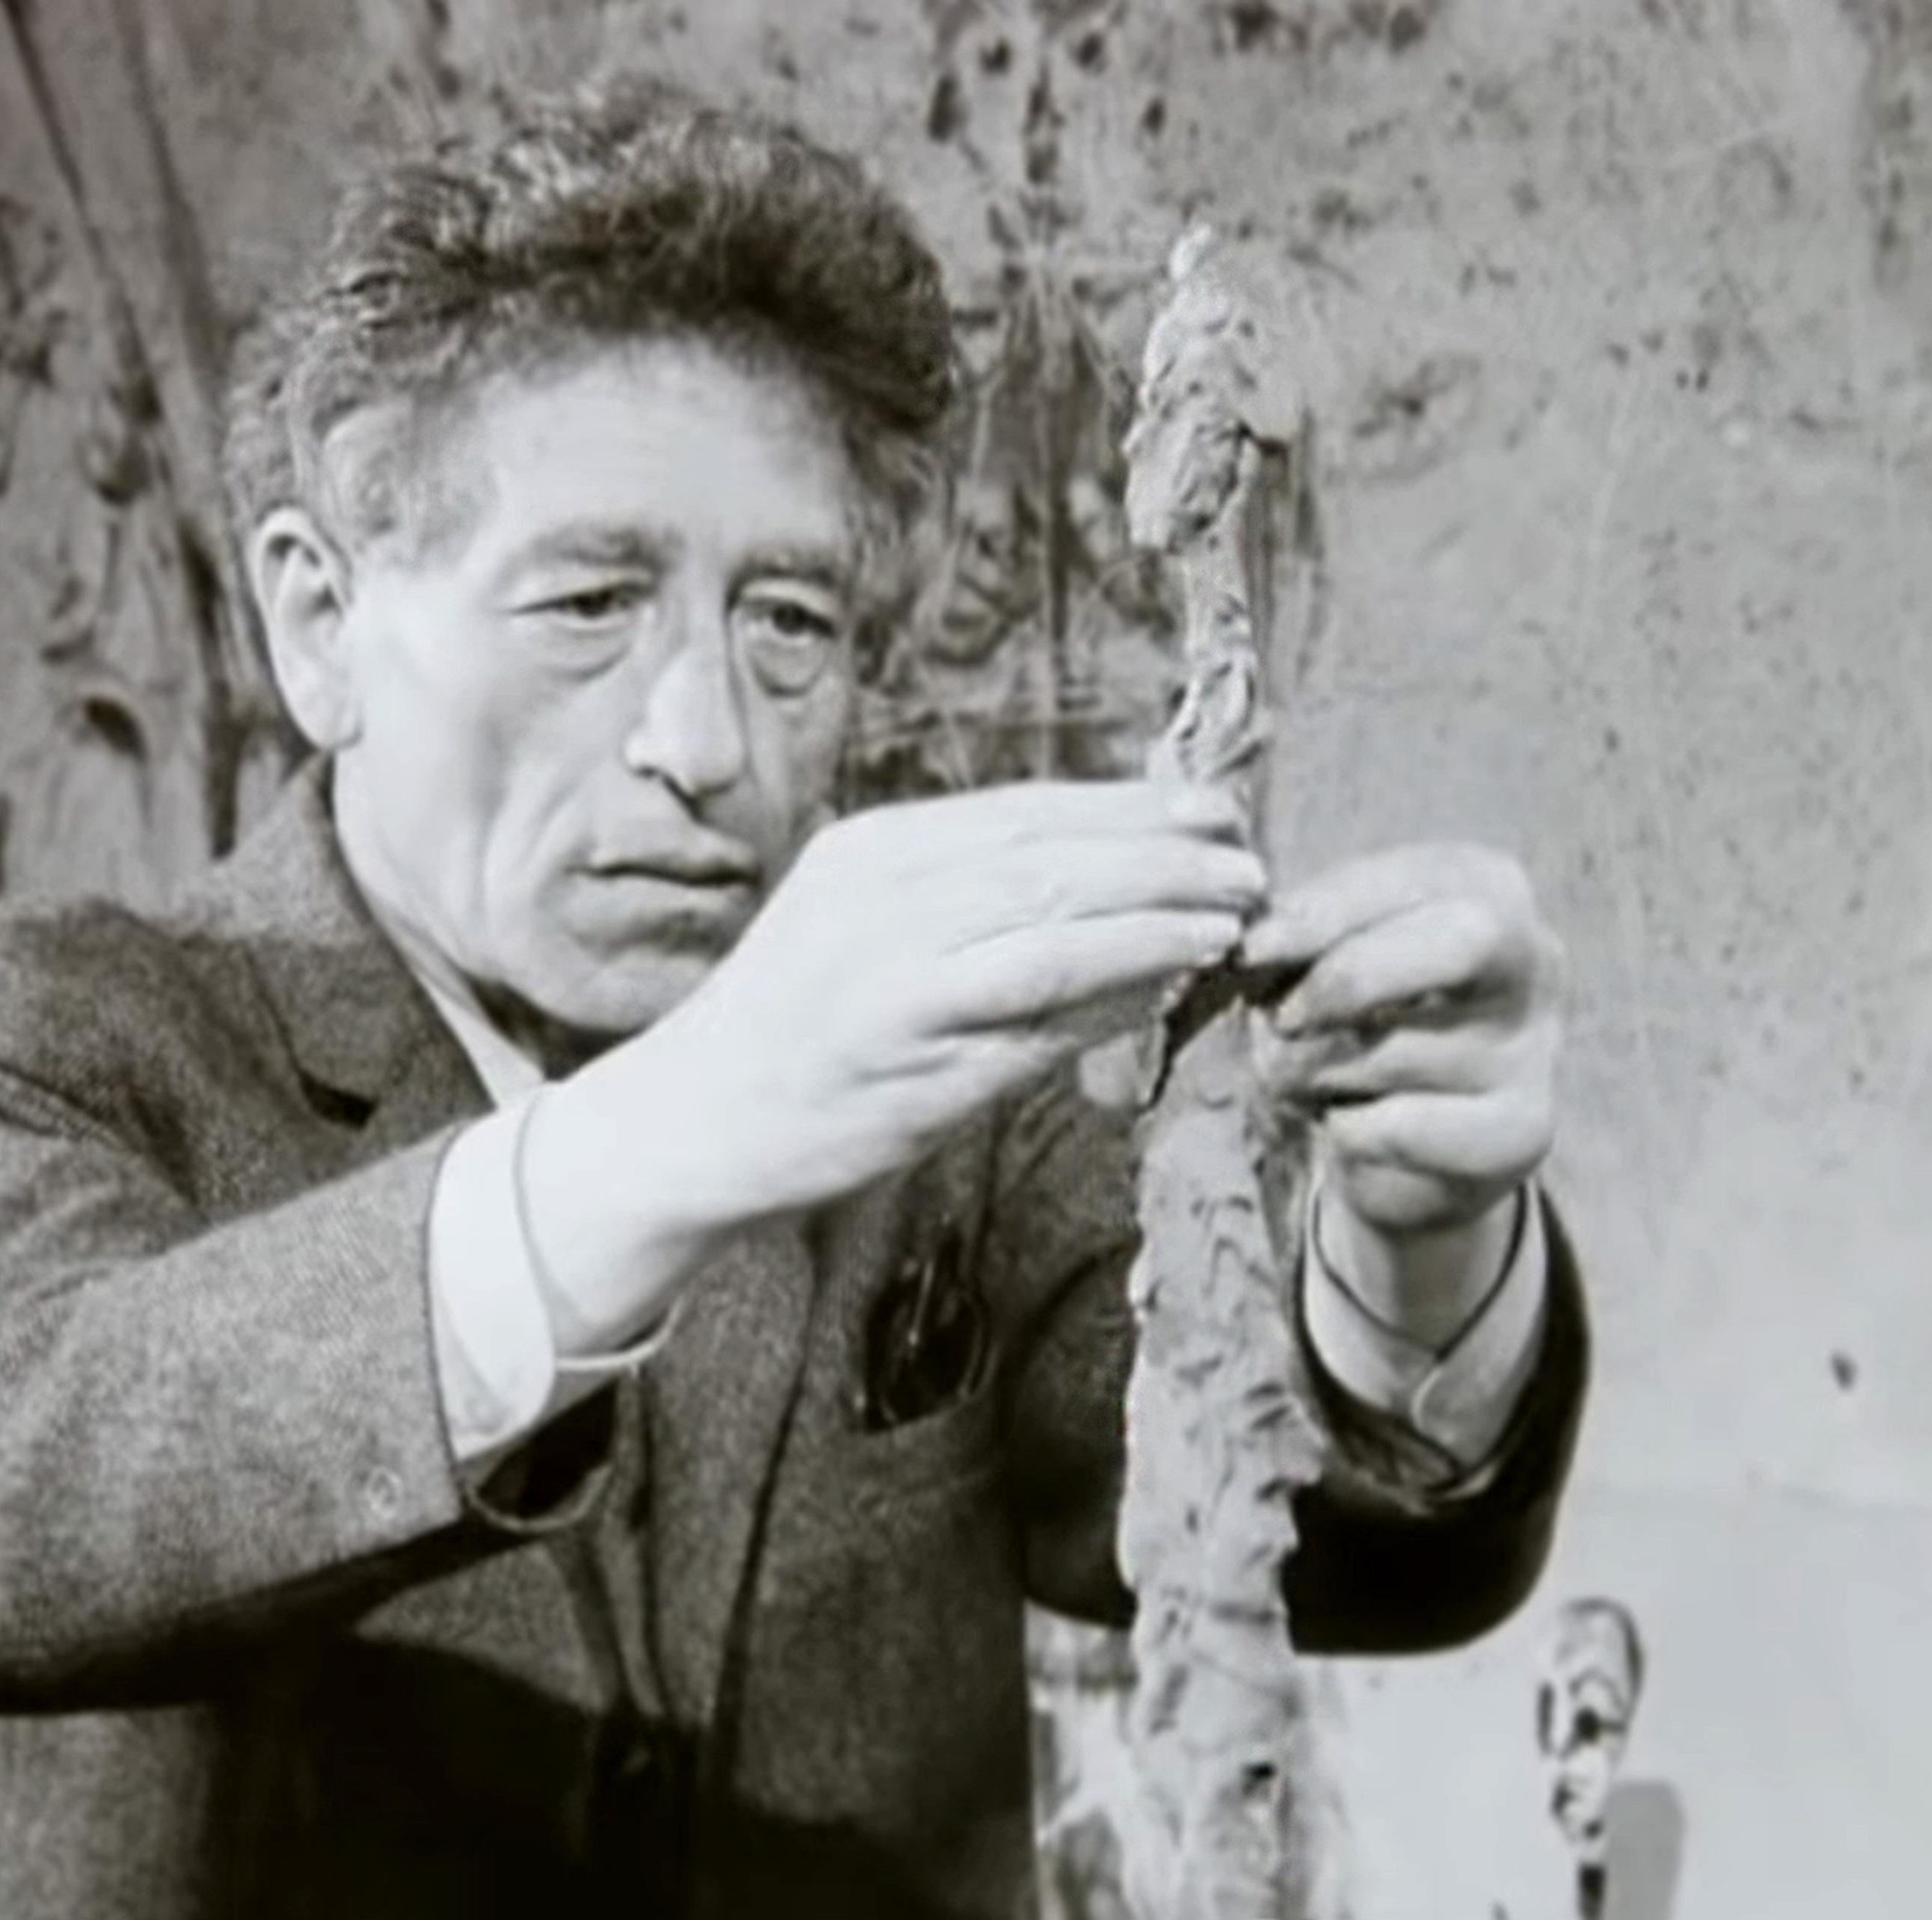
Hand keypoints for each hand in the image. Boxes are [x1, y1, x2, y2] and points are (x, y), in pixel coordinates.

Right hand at [523, 779, 1263, 1345]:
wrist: (685, 1127)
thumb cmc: (790, 1045)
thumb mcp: (864, 944)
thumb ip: (972, 922)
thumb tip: (1108, 908)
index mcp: (872, 851)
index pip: (1025, 809)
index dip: (1129, 804)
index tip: (1208, 806)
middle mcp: (879, 889)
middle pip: (1051, 848)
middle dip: (1163, 846)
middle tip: (1246, 850)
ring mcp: (888, 960)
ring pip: (1052, 907)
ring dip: (1159, 903)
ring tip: (1236, 905)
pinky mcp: (902, 1037)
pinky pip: (1033, 991)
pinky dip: (1116, 968)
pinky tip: (1175, 966)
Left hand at [1243, 843, 1563, 1240]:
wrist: (1416, 1133)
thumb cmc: (1359, 1010)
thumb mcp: (1327, 950)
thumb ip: (1299, 935)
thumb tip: (1257, 948)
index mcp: (1483, 887)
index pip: (1414, 880)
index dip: (1326, 914)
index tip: (1252, 949)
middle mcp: (1533, 960)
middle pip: (1461, 943)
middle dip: (1352, 979)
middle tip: (1282, 1019)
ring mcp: (1534, 1050)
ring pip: (1406, 1051)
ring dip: (1319, 1069)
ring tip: (1298, 1074)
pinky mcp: (1520, 1130)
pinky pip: (1404, 1129)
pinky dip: (1347, 1128)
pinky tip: (1346, 1118)